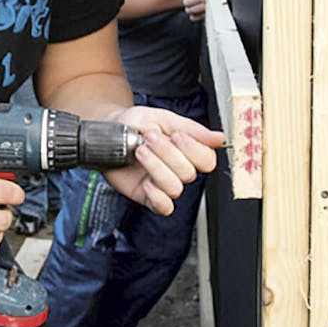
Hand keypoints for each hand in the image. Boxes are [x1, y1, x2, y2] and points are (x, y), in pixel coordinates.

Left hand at [103, 105, 223, 215]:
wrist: (108, 132)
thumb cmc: (136, 124)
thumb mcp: (163, 119)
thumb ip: (192, 129)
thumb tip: (219, 137)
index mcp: (187, 151)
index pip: (207, 160)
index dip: (194, 149)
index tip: (177, 135)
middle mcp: (178, 170)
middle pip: (188, 173)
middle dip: (167, 153)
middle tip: (149, 138)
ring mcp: (163, 184)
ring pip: (175, 188)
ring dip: (157, 168)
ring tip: (140, 152)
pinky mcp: (147, 196)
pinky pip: (164, 207)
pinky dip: (157, 197)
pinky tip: (146, 182)